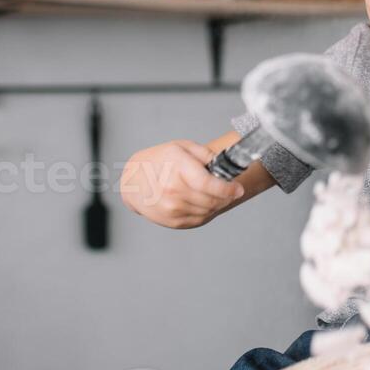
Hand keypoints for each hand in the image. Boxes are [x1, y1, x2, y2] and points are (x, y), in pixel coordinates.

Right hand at [120, 139, 243, 227]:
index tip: (238, 189)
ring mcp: (170, 208)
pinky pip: (198, 220)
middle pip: (211, 200)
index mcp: (176, 169)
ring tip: (215, 195)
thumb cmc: (158, 162)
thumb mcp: (181, 147)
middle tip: (230, 191)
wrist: (132, 181)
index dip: (228, 189)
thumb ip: (205, 154)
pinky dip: (206, 213)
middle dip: (226, 197)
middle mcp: (171, 191)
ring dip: (217, 205)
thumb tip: (225, 163)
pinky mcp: (171, 221)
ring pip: (207, 212)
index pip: (208, 184)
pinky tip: (203, 202)